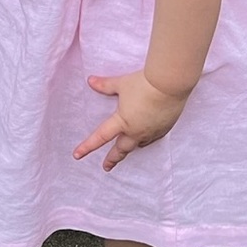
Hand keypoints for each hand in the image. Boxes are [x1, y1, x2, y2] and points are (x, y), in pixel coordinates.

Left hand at [73, 71, 188, 171]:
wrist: (169, 84)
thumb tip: (90, 81)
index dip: (87, 146)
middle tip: (107, 166)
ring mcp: (152, 131)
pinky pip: (154, 138)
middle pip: (121, 149)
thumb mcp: (121, 83)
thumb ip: (105, 85)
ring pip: (139, 144)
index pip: (100, 137)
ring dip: (131, 147)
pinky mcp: (165, 128)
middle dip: (113, 158)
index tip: (77, 155)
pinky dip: (148, 139)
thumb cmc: (144, 83)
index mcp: (122, 122)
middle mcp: (136, 131)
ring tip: (128, 148)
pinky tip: (148, 136)